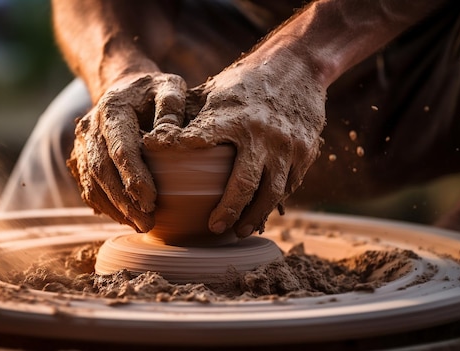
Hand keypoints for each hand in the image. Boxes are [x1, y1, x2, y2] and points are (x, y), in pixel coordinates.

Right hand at [68, 72, 186, 231]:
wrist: (124, 88)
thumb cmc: (153, 91)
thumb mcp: (170, 86)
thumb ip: (172, 106)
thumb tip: (169, 138)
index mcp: (112, 109)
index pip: (120, 148)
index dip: (134, 177)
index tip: (152, 200)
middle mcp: (90, 127)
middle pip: (101, 170)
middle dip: (123, 200)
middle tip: (147, 223)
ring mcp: (82, 144)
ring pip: (91, 182)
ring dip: (114, 208)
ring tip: (140, 226)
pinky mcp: (82, 158)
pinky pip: (88, 186)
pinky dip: (105, 206)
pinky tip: (126, 218)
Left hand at [146, 59, 325, 237]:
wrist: (298, 67)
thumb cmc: (246, 82)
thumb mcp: (215, 91)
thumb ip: (189, 115)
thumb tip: (154, 141)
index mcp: (232, 115)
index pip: (202, 136)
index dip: (181, 147)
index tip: (160, 159)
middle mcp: (261, 133)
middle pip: (243, 183)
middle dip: (228, 210)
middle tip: (213, 227)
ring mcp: (287, 146)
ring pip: (271, 192)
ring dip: (254, 216)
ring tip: (239, 231)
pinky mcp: (305, 152)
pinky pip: (289, 186)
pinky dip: (274, 202)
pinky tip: (261, 212)